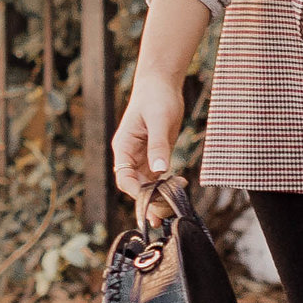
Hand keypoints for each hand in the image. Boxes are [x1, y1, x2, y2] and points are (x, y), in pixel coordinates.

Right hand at [111, 68, 186, 200]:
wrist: (162, 84)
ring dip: (157, 197)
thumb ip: (158, 145)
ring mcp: (143, 156)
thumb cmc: (156, 98)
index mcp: (124, 147)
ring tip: (169, 211)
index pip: (124, 178)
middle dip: (146, 202)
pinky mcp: (156, 154)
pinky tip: (178, 189)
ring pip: (147, 183)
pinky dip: (166, 184)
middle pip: (135, 185)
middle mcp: (130, 155)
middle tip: (159, 219)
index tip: (151, 201)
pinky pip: (158, 175)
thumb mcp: (159, 121)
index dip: (136, 192)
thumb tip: (160, 169)